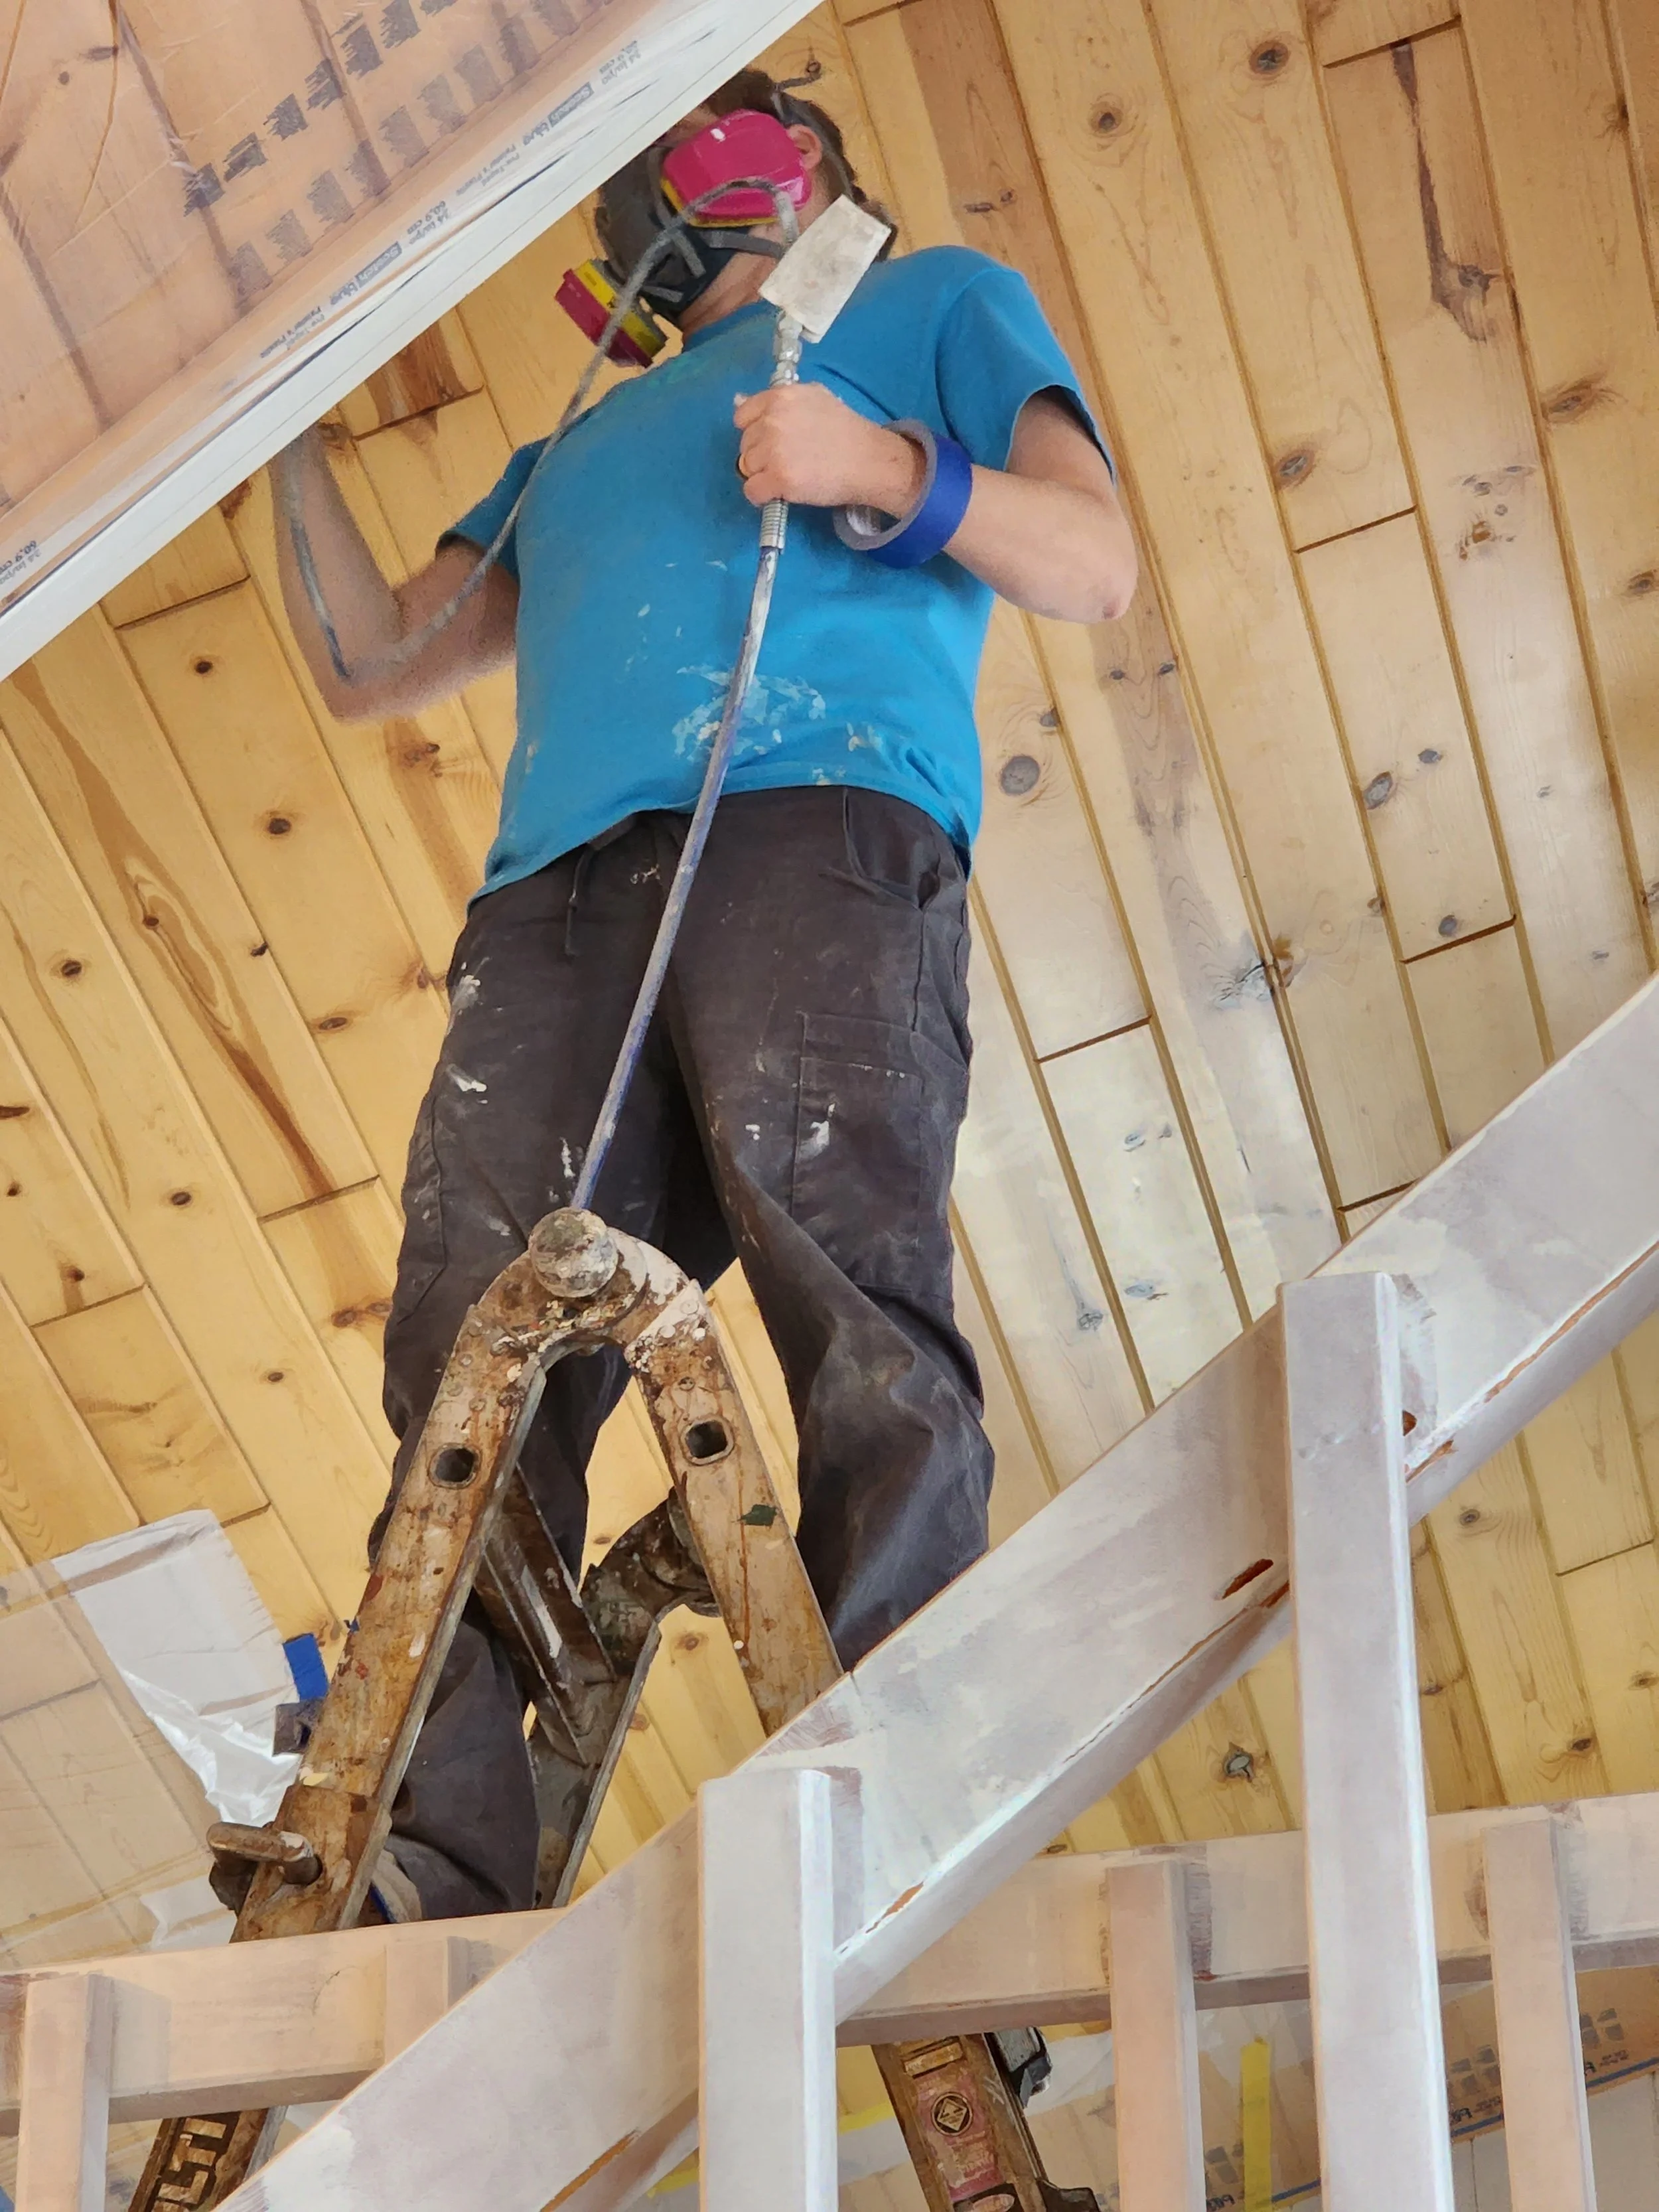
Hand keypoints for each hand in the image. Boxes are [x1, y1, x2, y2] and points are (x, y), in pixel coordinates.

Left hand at [732, 383, 926, 513]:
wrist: (868, 460)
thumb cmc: (845, 429)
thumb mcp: (814, 398)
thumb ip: (778, 401)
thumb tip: (739, 400)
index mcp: (780, 397)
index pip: (742, 415)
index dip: (755, 431)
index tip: (771, 441)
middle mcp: (773, 420)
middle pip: (745, 444)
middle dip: (761, 454)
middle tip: (788, 460)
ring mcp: (775, 450)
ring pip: (746, 468)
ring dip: (763, 475)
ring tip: (789, 474)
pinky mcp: (779, 478)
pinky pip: (752, 491)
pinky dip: (762, 496)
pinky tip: (780, 492)